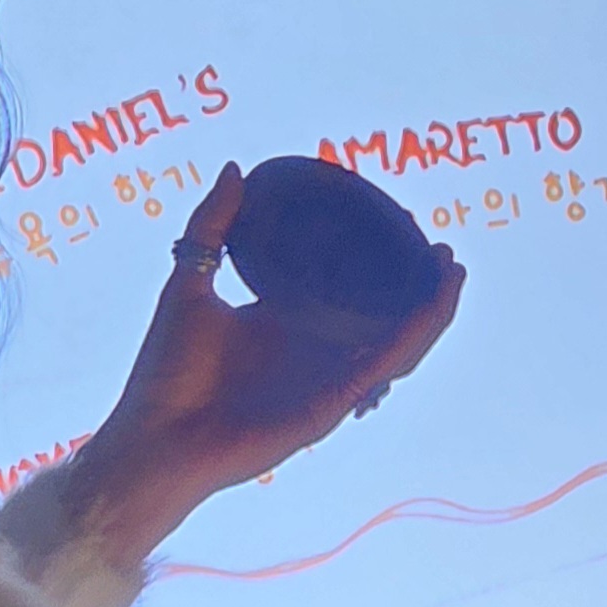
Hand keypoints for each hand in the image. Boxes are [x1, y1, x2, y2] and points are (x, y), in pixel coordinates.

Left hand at [69, 165, 464, 564]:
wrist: (155, 437)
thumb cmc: (164, 373)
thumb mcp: (189, 281)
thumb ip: (210, 228)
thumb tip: (235, 169)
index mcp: (283, 322)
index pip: (340, 286)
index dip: (373, 258)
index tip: (395, 220)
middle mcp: (311, 351)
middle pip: (378, 312)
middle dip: (414, 280)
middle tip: (435, 243)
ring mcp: (325, 379)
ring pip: (395, 342)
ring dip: (430, 307)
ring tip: (451, 269)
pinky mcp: (331, 405)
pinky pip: (382, 366)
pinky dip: (413, 334)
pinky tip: (432, 302)